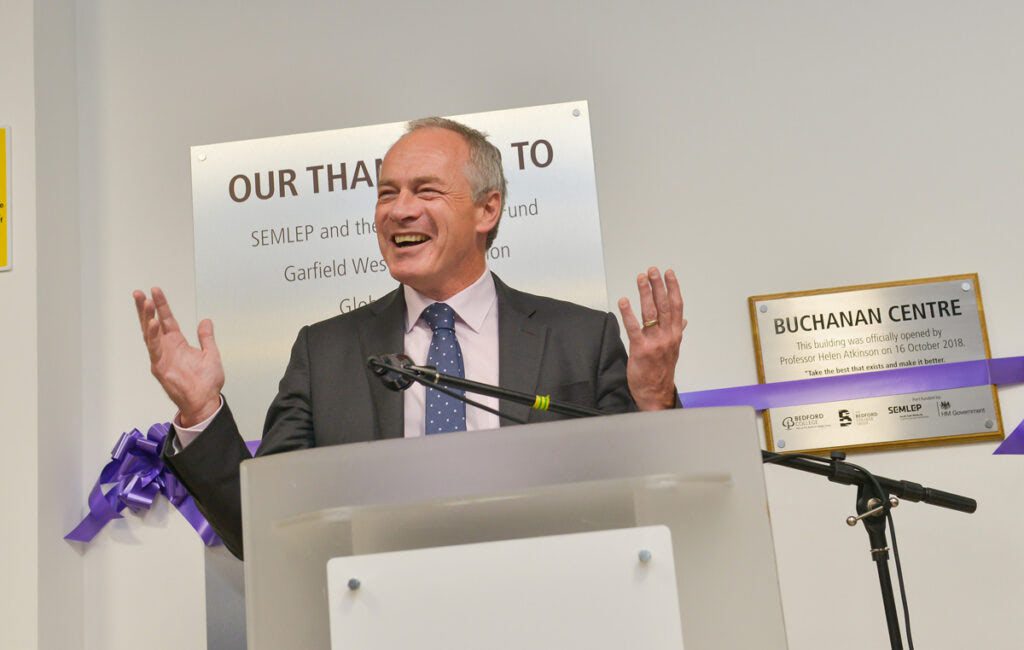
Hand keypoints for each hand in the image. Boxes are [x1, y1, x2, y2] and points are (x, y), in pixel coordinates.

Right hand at [133, 287, 224, 426]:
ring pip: (150, 334)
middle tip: (138, 293)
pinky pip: (155, 349)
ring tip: (144, 302)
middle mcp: (166, 348)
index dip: (161, 305)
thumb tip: (206, 320)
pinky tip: (153, 323)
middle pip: (153, 324)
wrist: (205, 401)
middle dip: (145, 308)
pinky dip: (153, 336)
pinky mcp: (159, 367)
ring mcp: (161, 357)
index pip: (167, 320)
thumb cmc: (206, 383)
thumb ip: (206, 337)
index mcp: (177, 343)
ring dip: (146, 318)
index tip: (155, 291)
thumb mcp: (210, 354)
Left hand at [617, 268, 685, 409]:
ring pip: (651, 313)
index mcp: (675, 335)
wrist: (655, 394)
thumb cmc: (661, 372)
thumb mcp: (673, 350)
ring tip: (640, 279)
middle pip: (664, 305)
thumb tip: (683, 320)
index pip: (676, 306)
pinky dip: (628, 313)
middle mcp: (667, 336)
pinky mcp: (641, 350)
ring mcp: (655, 343)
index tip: (669, 274)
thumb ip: (676, 332)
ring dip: (645, 293)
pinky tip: (624, 301)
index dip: (673, 288)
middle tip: (652, 270)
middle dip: (658, 285)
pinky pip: (634, 328)